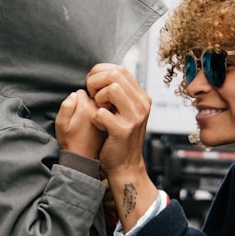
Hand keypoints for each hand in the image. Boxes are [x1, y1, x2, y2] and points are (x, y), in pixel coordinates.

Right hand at [55, 89, 105, 158]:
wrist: (84, 158)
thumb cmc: (70, 141)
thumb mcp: (61, 124)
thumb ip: (66, 106)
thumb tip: (75, 94)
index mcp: (85, 106)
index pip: (81, 92)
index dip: (76, 101)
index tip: (75, 113)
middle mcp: (98, 108)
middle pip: (94, 95)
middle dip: (88, 102)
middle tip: (83, 118)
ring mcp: (108, 114)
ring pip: (102, 103)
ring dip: (97, 108)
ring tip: (90, 123)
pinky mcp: (113, 121)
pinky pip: (108, 111)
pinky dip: (105, 115)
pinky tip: (99, 125)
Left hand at [86, 64, 157, 231]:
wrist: (125, 166)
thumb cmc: (119, 137)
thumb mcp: (125, 111)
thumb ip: (119, 93)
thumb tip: (102, 73)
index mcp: (142, 97)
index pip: (120, 69)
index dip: (100, 72)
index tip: (93, 86)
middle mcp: (142, 105)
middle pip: (115, 74)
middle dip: (96, 81)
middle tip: (92, 96)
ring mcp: (135, 118)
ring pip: (111, 88)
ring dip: (97, 98)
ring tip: (98, 109)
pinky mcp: (123, 130)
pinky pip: (101, 112)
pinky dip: (95, 118)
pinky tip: (100, 125)